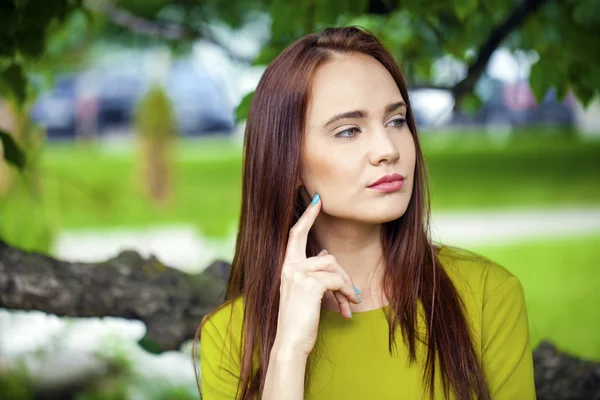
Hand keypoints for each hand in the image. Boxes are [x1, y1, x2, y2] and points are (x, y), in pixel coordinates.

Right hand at [274, 194, 360, 357]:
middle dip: (343, 276)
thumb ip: (313, 271)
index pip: (296, 234)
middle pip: (327, 257)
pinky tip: (346, 309)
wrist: (290, 342)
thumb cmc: (298, 320)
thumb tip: (326, 254)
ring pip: (335, 268)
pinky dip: (346, 293)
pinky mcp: (310, 284)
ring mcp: (298, 274)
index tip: (318, 199)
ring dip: (347, 288)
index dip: (307, 216)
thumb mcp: (304, 292)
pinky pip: (337, 280)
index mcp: (286, 267)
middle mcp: (289, 267)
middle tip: (353, 296)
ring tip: (349, 305)